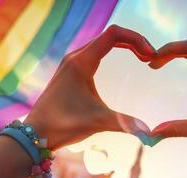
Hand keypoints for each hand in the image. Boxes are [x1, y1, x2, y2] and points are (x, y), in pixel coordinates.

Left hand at [25, 25, 155, 149]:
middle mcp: (76, 57)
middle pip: (111, 35)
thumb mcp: (97, 122)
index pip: (114, 34)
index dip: (136, 39)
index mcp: (81, 62)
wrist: (35, 133)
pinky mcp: (71, 70)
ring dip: (125, 44)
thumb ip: (125, 123)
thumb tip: (150, 133)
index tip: (150, 56)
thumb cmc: (62, 125)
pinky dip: (114, 50)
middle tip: (151, 57)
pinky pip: (97, 50)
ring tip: (143, 58)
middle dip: (134, 41)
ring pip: (103, 42)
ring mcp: (72, 62)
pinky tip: (124, 64)